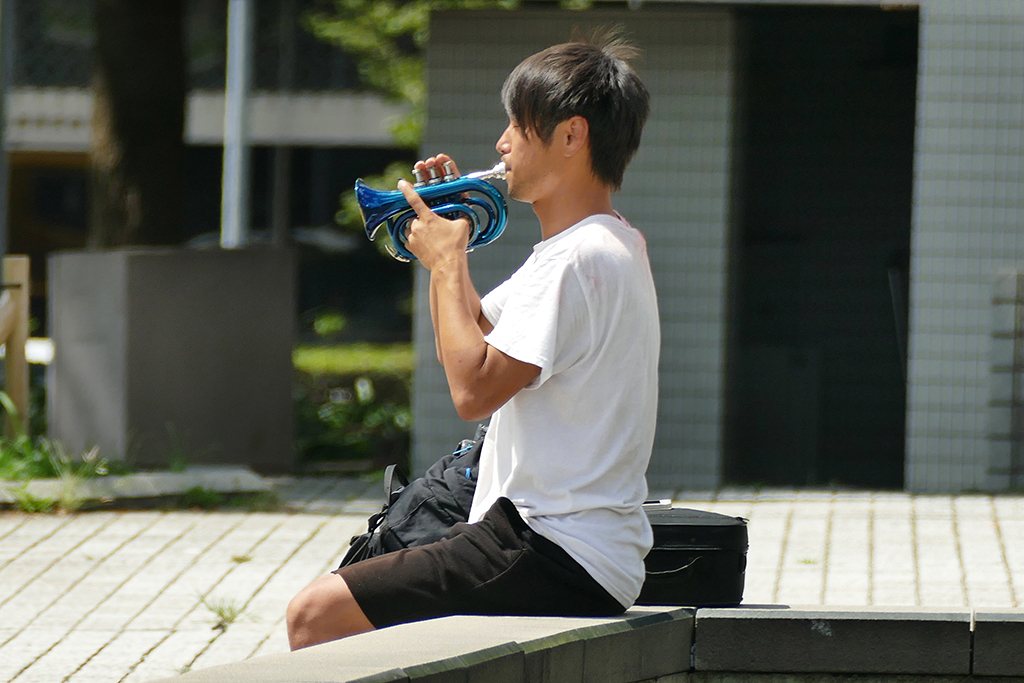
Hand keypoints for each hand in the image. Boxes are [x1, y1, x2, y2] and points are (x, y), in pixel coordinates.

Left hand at [398, 154, 471, 269]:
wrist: (447, 265)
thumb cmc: (454, 246)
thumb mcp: (462, 226)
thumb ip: (459, 216)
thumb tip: (462, 213)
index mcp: (428, 218)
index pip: (415, 200)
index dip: (408, 190)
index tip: (402, 183)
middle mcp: (417, 226)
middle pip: (415, 217)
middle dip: (422, 220)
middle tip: (434, 226)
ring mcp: (413, 238)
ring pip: (411, 229)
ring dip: (418, 230)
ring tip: (431, 237)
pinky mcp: (411, 248)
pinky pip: (410, 241)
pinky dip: (416, 241)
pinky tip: (426, 245)